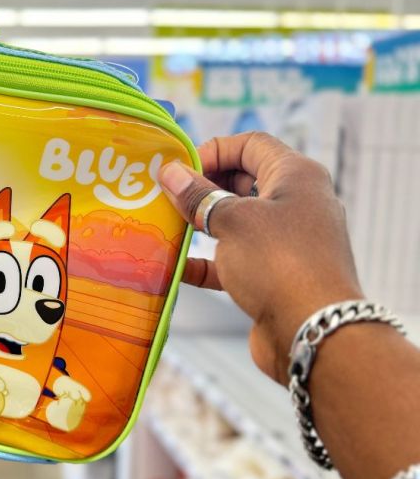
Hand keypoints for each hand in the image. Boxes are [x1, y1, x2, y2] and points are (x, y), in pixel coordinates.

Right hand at [158, 132, 362, 382]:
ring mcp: (285, 242)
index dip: (213, 150)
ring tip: (163, 227)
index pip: (251, 145)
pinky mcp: (273, 276)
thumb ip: (198, 196)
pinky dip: (205, 261)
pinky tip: (174, 266)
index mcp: (296, 176)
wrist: (315, 333)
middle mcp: (295, 204)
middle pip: (241, 182)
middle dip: (201, 188)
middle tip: (165, 196)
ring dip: (198, 225)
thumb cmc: (280, 264)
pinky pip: (232, 260)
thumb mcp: (233, 221)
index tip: (179, 168)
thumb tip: (171, 173)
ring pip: (234, 223)